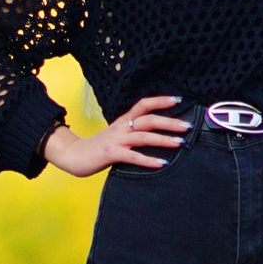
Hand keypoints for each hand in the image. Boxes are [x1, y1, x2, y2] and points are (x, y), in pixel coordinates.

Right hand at [45, 96, 187, 177]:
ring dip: (163, 139)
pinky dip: (149, 160)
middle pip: (148, 119)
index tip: (178, 100)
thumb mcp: (117, 134)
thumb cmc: (98, 147)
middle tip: (188, 125)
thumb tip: (154, 134)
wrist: (74, 155)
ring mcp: (116, 140)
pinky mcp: (111, 154)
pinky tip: (162, 163)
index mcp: (123, 120)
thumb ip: (132, 132)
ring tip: (180, 143)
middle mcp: (121, 127)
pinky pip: (134, 156)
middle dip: (170, 122)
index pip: (144, 105)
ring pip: (144, 136)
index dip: (160, 101)